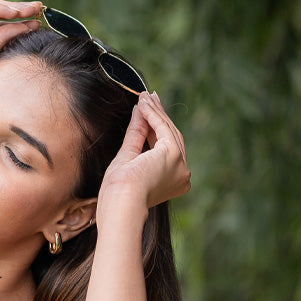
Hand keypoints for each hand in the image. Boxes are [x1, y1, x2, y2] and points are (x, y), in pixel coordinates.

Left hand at [98, 93, 190, 216]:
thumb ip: (136, 134)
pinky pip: (163, 127)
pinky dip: (152, 114)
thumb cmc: (118, 192)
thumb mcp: (128, 158)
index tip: (147, 111)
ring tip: (143, 97)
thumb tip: (139, 110)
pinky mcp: (173, 154)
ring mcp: (180, 164)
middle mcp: (182, 175)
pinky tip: (143, 104)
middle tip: (148, 98)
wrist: (121, 203)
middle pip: (170, 137)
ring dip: (154, 112)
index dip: (155, 128)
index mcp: (173, 182)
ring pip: (168, 130)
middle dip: (158, 116)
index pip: (164, 149)